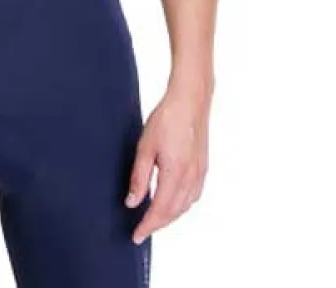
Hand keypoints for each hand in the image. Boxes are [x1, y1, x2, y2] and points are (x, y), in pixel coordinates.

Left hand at [125, 82, 210, 242]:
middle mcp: (190, 178)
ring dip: (170, 216)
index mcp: (175, 174)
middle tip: (141, 230)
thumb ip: (139, 177)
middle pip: (173, 212)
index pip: (159, 210)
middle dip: (157, 224)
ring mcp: (199, 173)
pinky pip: (193, 196)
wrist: (190, 100)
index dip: (147, 226)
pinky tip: (173, 202)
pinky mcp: (203, 167)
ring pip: (184, 206)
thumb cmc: (167, 118)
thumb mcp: (145, 146)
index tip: (136, 236)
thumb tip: (132, 202)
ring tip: (154, 219)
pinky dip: (181, 205)